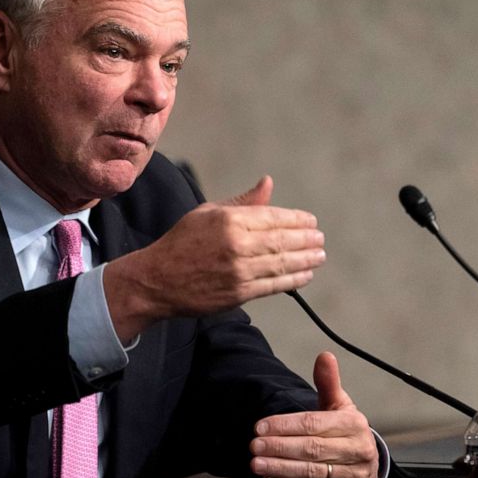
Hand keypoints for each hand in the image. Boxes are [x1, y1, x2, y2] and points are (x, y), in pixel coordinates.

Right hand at [104, 176, 324, 338]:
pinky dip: (293, 280)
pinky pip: (274, 285)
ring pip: (282, 264)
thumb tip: (268, 183)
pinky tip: (305, 275)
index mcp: (229, 220)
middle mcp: (236, 244)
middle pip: (283, 241)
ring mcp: (238, 270)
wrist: (157, 280)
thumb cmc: (181, 243)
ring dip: (306, 260)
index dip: (297, 220)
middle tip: (320, 239)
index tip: (311, 221)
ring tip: (319, 255)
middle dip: (306, 240)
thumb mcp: (207, 212)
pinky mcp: (238, 293)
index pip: (274, 217)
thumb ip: (242, 202)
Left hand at [249, 352, 378, 477]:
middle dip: (279, 447)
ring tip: (257, 464)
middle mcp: (357, 450)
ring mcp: (352, 476)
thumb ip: (328, 382)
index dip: (285, 425)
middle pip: (312, 449)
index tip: (260, 426)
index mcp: (354, 424)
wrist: (370, 463)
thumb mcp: (340, 404)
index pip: (314, 423)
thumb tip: (325, 356)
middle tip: (254, 445)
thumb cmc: (346, 430)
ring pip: (312, 472)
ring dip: (280, 469)